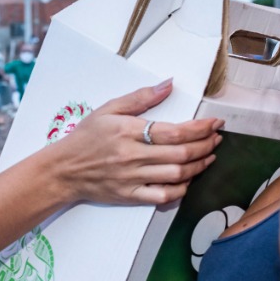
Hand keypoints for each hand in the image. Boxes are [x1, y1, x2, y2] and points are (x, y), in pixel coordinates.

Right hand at [49, 80, 221, 205]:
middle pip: (181, 153)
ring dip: (199, 165)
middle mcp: (132, 156)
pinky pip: (163, 196)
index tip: (214, 123)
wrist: (63, 169)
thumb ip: (140, 97)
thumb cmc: (85, 138)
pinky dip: (181, 189)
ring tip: (209, 156)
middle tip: (217, 138)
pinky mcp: (130, 195)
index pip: (175, 131)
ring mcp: (132, 178)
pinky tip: (188, 179)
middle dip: (206, 145)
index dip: (200, 128)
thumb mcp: (108, 109)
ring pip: (177, 174)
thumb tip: (168, 84)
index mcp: (128, 131)